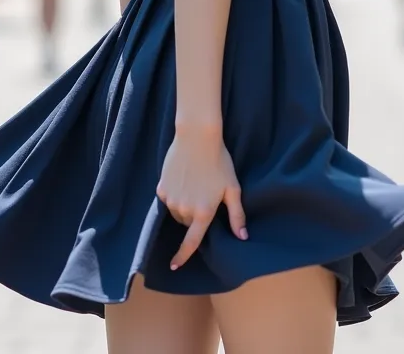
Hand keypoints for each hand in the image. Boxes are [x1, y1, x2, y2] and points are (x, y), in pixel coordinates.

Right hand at [156, 126, 246, 270]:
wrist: (197, 137)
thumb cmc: (219, 162)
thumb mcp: (232, 188)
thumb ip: (236, 215)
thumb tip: (242, 237)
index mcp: (203, 212)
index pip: (192, 242)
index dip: (183, 256)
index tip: (176, 265)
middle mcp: (184, 209)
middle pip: (187, 223)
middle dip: (194, 216)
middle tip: (204, 196)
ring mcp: (171, 198)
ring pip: (176, 212)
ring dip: (184, 206)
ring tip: (194, 184)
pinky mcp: (161, 188)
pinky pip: (167, 199)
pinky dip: (174, 194)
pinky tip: (183, 178)